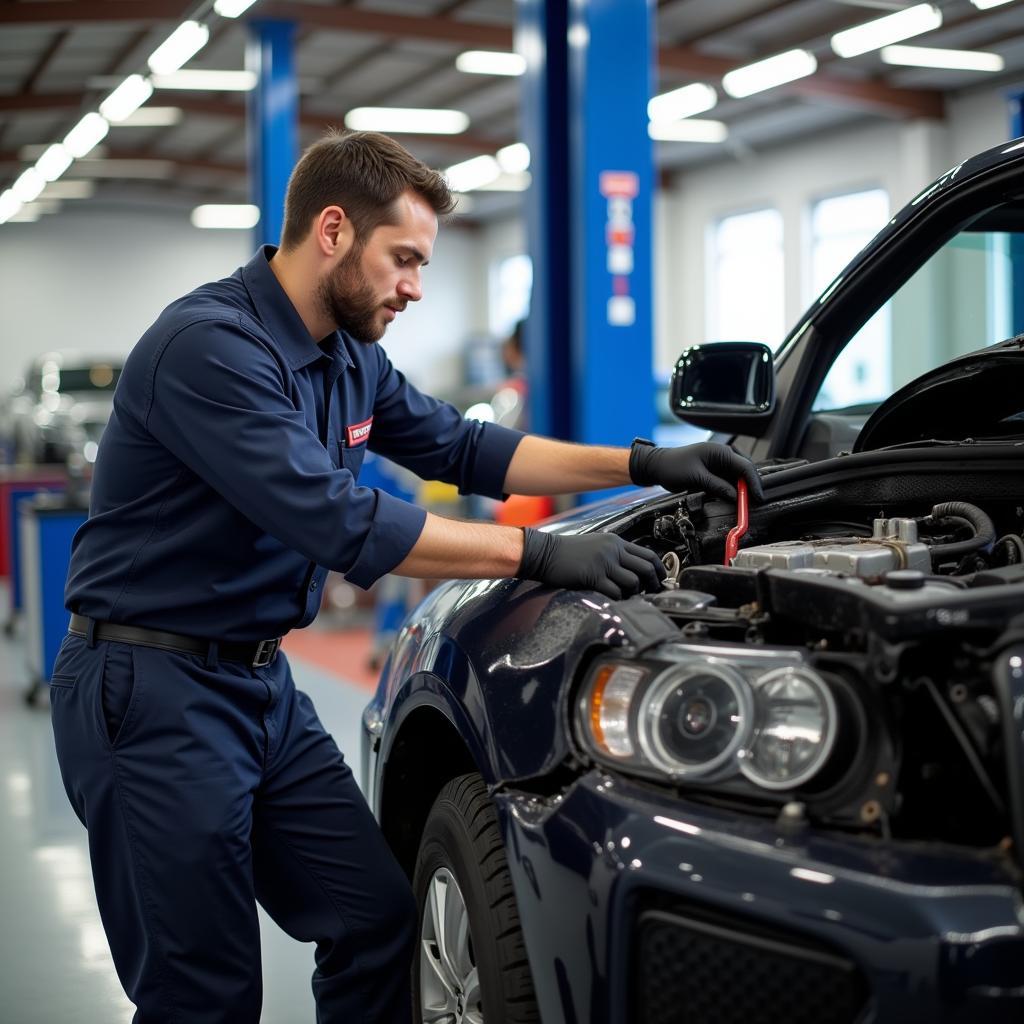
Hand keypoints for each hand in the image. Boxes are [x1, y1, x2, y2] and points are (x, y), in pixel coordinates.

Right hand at [518, 529, 665, 599]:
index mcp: (615, 542)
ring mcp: (603, 563)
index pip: (648, 554)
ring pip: (633, 581)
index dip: (659, 569)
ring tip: (629, 597)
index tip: (660, 580)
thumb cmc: (567, 551)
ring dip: (634, 593)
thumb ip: (614, 553)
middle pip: (645, 568)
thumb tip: (630, 569)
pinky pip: (615, 591)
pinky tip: (615, 600)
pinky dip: (619, 598)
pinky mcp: (593, 576)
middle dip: (653, 583)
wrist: (545, 552)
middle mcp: (613, 551)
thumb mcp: (595, 544)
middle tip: (652, 592)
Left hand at [629, 440, 763, 502]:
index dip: (754, 483)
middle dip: (750, 487)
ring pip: (738, 478)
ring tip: (744, 504)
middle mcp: (723, 455)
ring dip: (741, 490)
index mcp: (721, 451)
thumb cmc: (673, 466)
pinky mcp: (714, 471)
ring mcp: (719, 463)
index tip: (758, 498)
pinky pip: (728, 481)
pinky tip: (733, 499)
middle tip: (753, 503)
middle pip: (745, 472)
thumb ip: (717, 486)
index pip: (746, 467)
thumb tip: (735, 496)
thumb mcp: (696, 478)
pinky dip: (731, 490)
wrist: (658, 466)